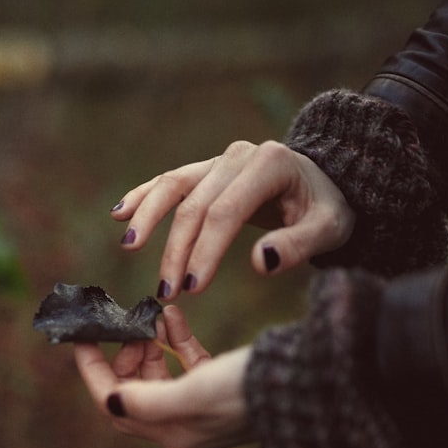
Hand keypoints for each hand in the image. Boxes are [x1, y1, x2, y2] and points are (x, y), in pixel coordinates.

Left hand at [73, 305, 253, 447]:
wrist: (308, 387)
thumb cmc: (248, 391)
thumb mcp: (195, 392)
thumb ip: (148, 400)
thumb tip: (111, 403)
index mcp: (170, 432)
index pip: (112, 403)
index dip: (92, 369)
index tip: (82, 336)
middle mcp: (181, 424)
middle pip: (131, 387)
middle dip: (126, 354)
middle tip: (133, 326)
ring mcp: (201, 405)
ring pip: (158, 371)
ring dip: (150, 342)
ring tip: (153, 315)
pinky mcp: (220, 386)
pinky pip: (187, 361)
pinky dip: (177, 338)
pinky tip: (176, 313)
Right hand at [111, 140, 353, 298]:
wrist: (324, 183)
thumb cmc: (327, 209)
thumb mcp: (328, 229)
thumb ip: (297, 245)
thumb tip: (258, 262)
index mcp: (269, 164)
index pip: (226, 212)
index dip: (205, 250)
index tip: (192, 288)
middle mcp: (238, 156)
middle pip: (196, 205)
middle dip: (177, 250)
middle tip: (167, 292)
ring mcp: (218, 161)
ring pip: (173, 186)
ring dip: (148, 218)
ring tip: (130, 247)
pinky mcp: (204, 170)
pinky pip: (169, 182)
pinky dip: (143, 196)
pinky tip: (119, 213)